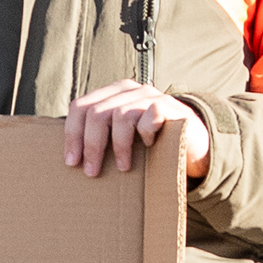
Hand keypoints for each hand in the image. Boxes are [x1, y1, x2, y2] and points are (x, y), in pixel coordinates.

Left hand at [64, 81, 210, 179]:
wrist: (191, 141)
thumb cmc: (151, 142)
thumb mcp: (123, 135)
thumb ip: (102, 135)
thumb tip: (70, 159)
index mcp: (112, 94)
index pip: (80, 107)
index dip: (72, 134)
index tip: (72, 162)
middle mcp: (128, 90)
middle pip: (96, 113)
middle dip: (90, 145)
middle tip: (92, 171)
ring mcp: (149, 95)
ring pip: (120, 116)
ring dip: (119, 147)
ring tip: (123, 167)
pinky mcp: (168, 106)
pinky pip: (149, 118)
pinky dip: (145, 135)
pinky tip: (149, 146)